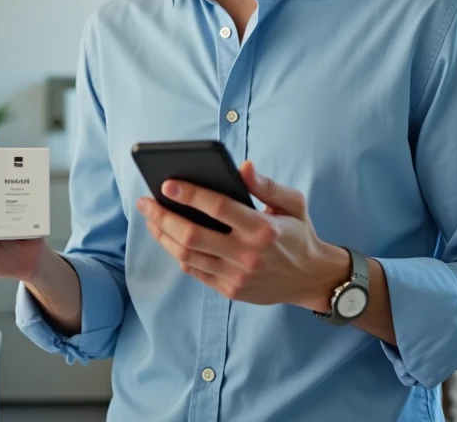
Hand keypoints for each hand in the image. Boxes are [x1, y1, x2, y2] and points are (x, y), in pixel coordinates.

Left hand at [136, 160, 348, 310]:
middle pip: (192, 235)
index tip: (167, 184)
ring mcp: (237, 276)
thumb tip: (242, 166)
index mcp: (263, 228)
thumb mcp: (293, 202)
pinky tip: (169, 238)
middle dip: (163, 216)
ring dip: (164, 236)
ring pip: (187, 255)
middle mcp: (247, 254)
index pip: (218, 208)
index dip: (190, 194)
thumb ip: (267, 185)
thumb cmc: (299, 233)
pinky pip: (195, 272)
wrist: (311, 278)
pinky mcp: (231, 290)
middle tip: (145, 202)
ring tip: (151, 219)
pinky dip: (178, 254)